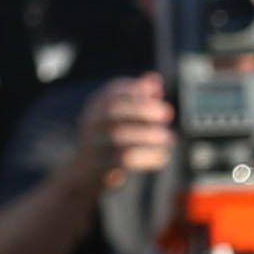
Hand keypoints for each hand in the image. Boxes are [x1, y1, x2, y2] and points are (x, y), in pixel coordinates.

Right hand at [74, 76, 174, 193]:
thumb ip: (138, 97)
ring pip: (119, 137)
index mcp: (96, 107)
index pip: (112, 92)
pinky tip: (162, 157)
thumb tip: (155, 79)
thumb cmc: (110, 138)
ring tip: (169, 137)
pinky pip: (124, 160)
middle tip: (168, 113)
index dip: (135, 89)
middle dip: (143, 109)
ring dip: (148, 135)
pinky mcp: (99, 167)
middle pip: (113, 111)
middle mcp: (91, 124)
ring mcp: (92, 146)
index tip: (157, 92)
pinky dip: (147, 157)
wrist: (83, 173)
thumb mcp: (121, 116)